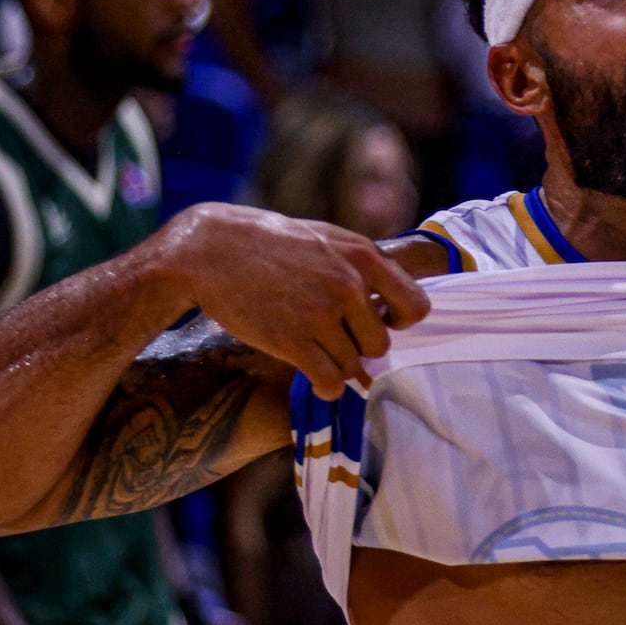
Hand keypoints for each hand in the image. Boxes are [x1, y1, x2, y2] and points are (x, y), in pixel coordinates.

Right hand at [166, 205, 429, 394]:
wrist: (210, 249)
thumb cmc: (268, 241)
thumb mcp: (325, 238)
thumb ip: (360, 265)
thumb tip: (389, 298)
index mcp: (363, 256)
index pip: (416, 306)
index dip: (400, 321)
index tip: (380, 322)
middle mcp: (348, 286)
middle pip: (380, 344)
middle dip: (360, 347)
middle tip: (335, 340)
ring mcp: (320, 315)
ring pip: (354, 366)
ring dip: (338, 367)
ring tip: (318, 355)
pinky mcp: (292, 342)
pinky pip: (330, 381)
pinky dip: (326, 386)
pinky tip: (315, 378)